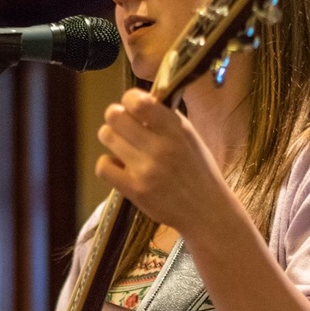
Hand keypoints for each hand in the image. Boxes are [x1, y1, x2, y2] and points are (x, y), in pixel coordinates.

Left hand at [95, 88, 225, 233]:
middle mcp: (160, 147)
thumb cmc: (198, 170)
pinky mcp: (134, 190)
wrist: (206, 210)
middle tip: (123, 127)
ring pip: (107, 137)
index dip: (128, 100)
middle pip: (115, 116)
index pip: (138, 101)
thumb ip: (165, 118)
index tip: (132, 108)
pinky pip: (103, 166)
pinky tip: (119, 167)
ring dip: (112, 139)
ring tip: (123, 147)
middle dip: (116, 118)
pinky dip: (108, 164)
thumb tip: (136, 103)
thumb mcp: (190, 136)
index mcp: (176, 129)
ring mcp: (145, 170)